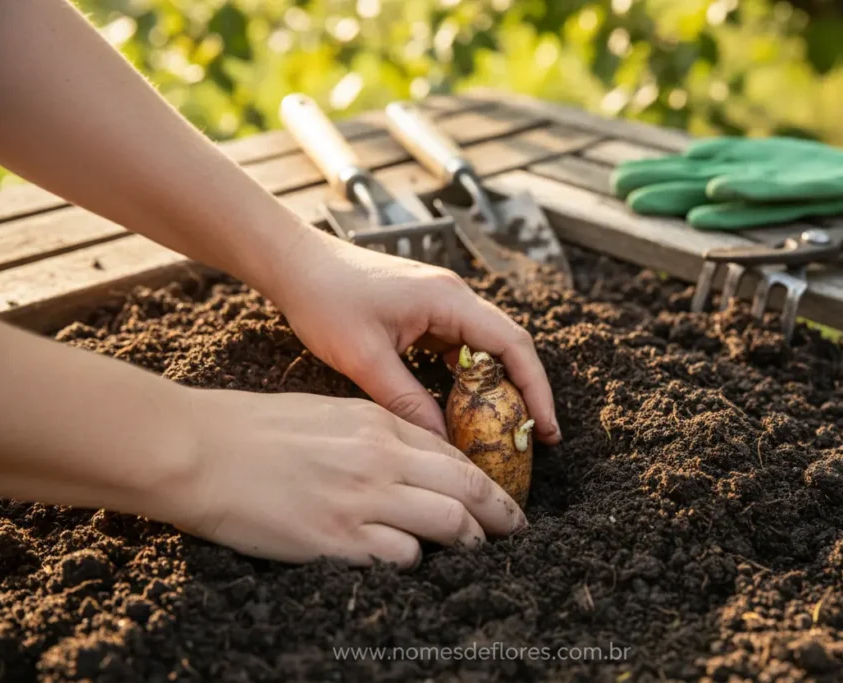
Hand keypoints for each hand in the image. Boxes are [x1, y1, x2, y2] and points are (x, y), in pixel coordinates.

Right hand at [173, 388, 527, 565]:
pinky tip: (409, 561)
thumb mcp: (326, 414)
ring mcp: (361, 500)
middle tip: (516, 529)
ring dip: (470, 541)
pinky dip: (414, 561)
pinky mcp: (337, 540)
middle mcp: (380, 459)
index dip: (485, 479)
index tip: (497, 496)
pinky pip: (401, 556)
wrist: (199, 450)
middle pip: (466, 488)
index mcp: (377, 423)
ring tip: (476, 551)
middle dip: (501, 513)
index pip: (452, 453)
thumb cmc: (254, 429)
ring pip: (448, 523)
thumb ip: (374, 433)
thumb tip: (411, 459)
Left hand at [264, 229, 561, 444]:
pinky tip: (464, 411)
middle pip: (507, 348)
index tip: (546, 429)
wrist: (297, 265)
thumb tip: (442, 445)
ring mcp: (441, 305)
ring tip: (501, 433)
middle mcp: (454, 298)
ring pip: (484, 352)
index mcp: (449, 300)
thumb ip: (406, 401)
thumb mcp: (364, 359)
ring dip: (495, 390)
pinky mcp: (425, 315)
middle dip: (524, 394)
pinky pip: (459, 351)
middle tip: (531, 440)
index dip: (536, 389)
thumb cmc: (326, 301)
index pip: (512, 345)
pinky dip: (467, 382)